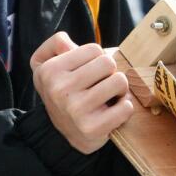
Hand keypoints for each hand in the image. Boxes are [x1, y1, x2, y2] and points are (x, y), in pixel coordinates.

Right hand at [30, 32, 133, 153]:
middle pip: (108, 62)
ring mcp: (75, 110)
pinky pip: (126, 107)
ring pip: (120, 81)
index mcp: (49, 71)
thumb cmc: (65, 91)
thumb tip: (67, 43)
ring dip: (120, 89)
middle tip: (102, 84)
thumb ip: (56, 44)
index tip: (89, 72)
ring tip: (109, 96)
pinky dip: (125, 108)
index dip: (97, 59)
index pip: (94, 49)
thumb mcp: (50, 64)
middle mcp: (59, 90)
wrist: (67, 132)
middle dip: (110, 72)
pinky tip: (113, 111)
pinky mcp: (92, 128)